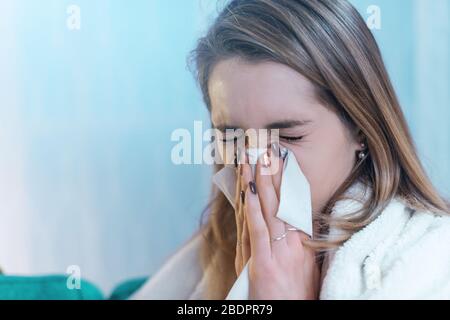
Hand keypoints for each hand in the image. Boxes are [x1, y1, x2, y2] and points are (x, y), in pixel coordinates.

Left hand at [234, 146, 319, 299]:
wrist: (297, 318)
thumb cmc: (298, 296)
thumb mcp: (305, 266)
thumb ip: (298, 242)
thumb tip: (297, 220)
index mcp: (304, 241)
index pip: (296, 201)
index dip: (289, 177)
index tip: (283, 156)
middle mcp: (295, 242)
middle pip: (283, 198)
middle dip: (273, 170)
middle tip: (266, 144)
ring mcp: (280, 251)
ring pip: (270, 208)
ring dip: (261, 180)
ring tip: (254, 155)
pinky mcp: (265, 264)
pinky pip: (258, 229)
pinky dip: (253, 207)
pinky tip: (249, 188)